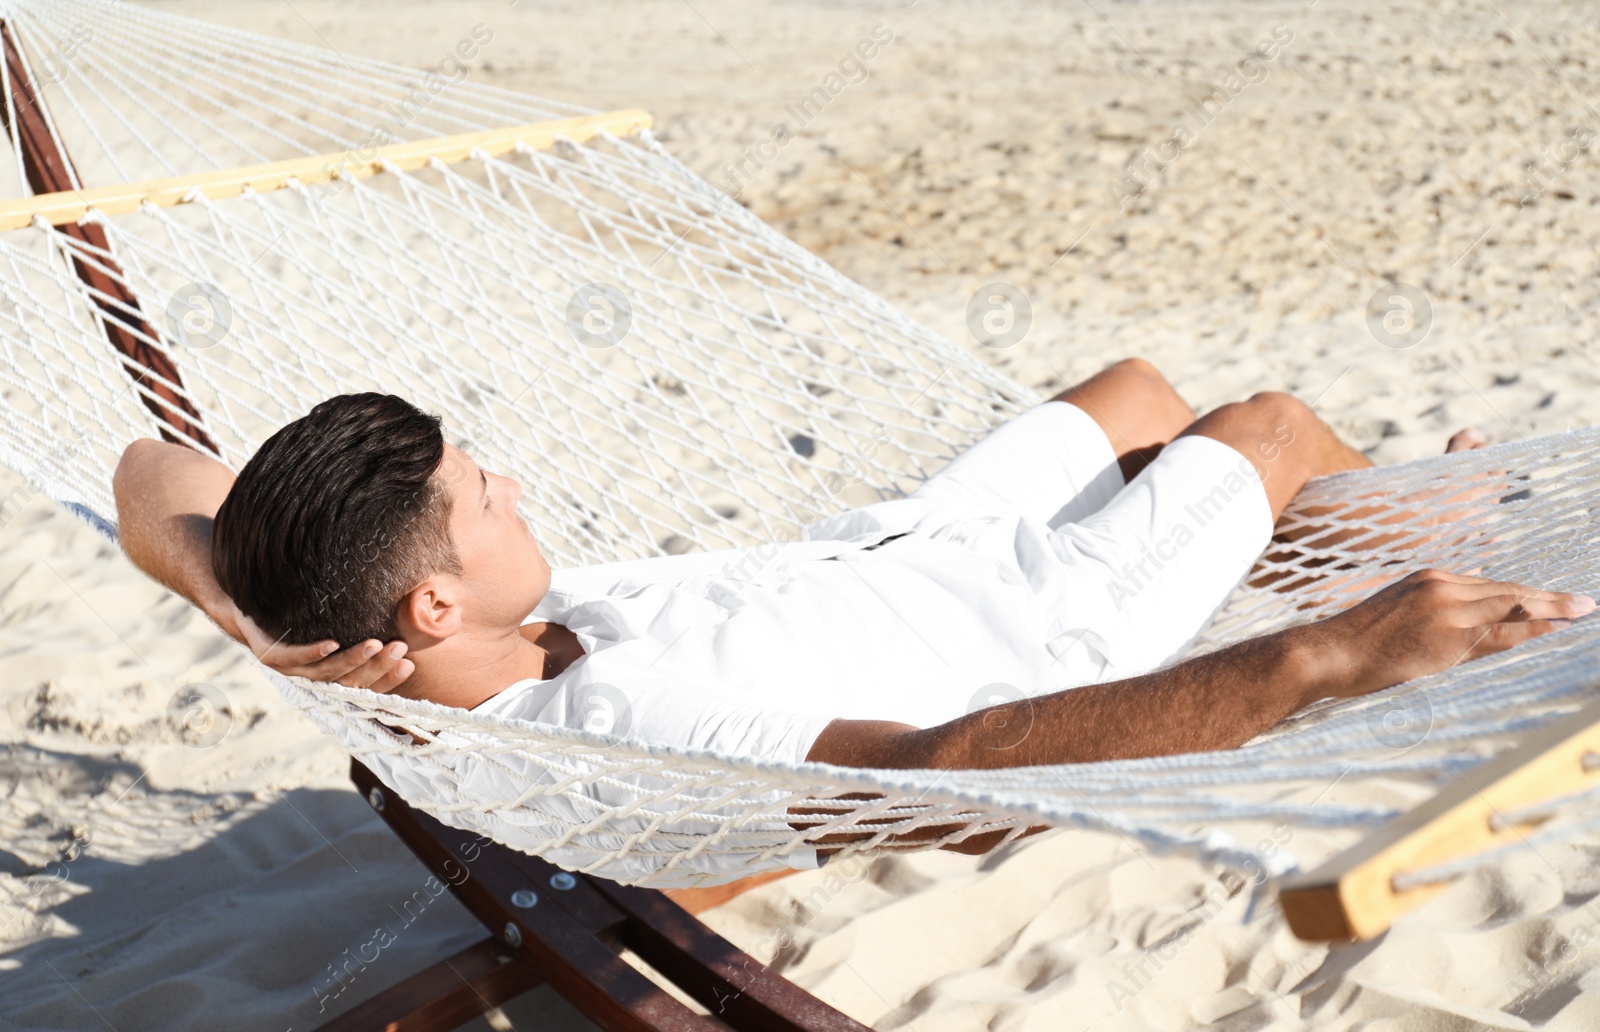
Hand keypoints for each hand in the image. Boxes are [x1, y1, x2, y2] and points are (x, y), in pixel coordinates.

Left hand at [234, 606, 414, 691]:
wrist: (241, 607)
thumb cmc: (292, 616)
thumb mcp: (328, 624)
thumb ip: (353, 630)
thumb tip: (398, 617)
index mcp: (327, 678)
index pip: (363, 686)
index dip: (386, 679)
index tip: (409, 663)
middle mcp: (309, 679)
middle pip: (348, 682)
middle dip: (377, 667)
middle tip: (399, 648)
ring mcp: (287, 670)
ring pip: (324, 673)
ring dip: (351, 660)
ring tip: (374, 644)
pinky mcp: (267, 655)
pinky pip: (292, 657)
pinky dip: (313, 652)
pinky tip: (331, 643)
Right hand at [1311, 568, 1593, 699]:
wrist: (1326, 653)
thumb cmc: (1351, 644)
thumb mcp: (1392, 616)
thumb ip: (1425, 613)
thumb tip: (1449, 624)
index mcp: (1425, 579)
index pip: (1486, 586)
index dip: (1520, 594)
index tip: (1546, 599)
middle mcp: (1439, 586)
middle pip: (1505, 591)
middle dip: (1546, 598)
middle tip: (1582, 602)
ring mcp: (1445, 608)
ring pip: (1510, 606)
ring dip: (1551, 609)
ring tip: (1582, 610)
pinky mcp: (1448, 634)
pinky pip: (1501, 631)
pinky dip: (1534, 627)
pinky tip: (1558, 625)